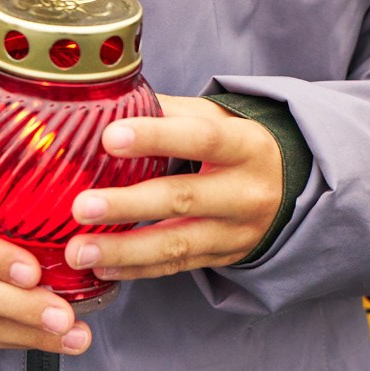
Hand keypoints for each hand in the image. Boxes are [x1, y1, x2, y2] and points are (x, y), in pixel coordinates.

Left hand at [63, 96, 283, 281]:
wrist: (291, 189)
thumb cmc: (236, 145)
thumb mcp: (215, 117)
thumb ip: (166, 111)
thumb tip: (107, 101)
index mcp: (245, 145)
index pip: (200, 139)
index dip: (155, 138)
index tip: (109, 137)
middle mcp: (245, 192)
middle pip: (183, 198)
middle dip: (128, 205)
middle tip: (81, 206)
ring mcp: (235, 232)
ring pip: (176, 244)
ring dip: (123, 249)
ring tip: (78, 250)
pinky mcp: (222, 258)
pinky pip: (175, 267)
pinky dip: (135, 269)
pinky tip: (100, 266)